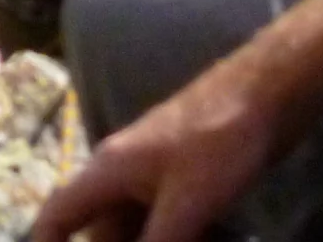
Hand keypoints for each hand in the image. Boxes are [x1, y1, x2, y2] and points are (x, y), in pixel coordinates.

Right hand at [30, 71, 280, 241]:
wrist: (264, 95)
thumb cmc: (216, 141)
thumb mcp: (185, 204)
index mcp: (107, 172)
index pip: (57, 215)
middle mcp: (120, 176)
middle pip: (101, 231)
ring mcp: (151, 178)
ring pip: (136, 229)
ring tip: (189, 241)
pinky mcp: (181, 182)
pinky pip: (163, 223)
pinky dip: (172, 238)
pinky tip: (203, 241)